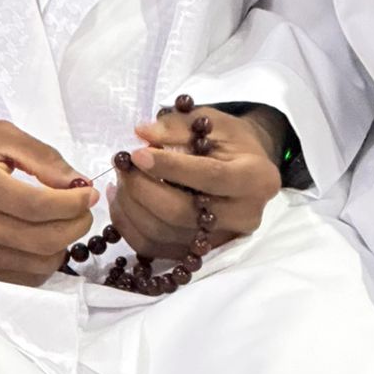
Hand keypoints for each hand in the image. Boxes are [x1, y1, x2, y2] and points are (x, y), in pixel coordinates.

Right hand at [0, 121, 98, 285]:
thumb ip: (40, 154)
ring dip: (60, 246)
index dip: (73, 203)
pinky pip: (19, 279)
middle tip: (81, 208)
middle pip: (42, 241)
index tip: (88, 192)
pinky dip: (39, 262)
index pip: (39, 206)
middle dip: (74, 225)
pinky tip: (38, 239)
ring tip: (59, 222)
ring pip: (35, 266)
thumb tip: (77, 183)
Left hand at [109, 105, 283, 260]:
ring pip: (165, 235)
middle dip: (143, 189)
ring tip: (119, 179)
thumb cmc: (230, 140)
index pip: (209, 177)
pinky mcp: (200, 253)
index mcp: (255, 178)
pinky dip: (130, 226)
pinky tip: (120, 200)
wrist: (248, 167)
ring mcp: (222, 240)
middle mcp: (244, 216)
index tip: (136, 153)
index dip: (170, 167)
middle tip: (122, 165)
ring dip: (131, 207)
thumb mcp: (212, 120)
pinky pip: (156, 249)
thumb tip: (142, 133)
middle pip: (183, 214)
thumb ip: (177, 126)